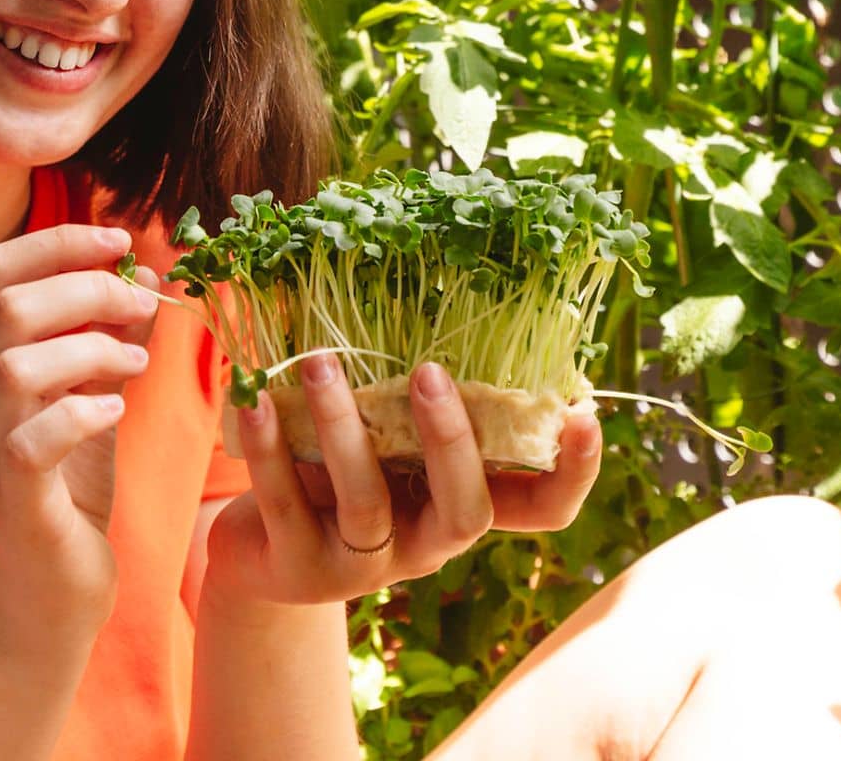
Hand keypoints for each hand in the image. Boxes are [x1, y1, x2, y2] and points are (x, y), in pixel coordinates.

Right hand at [0, 224, 160, 644]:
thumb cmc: (64, 491)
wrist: (42, 599)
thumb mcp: (89, 399)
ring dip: (90, 348)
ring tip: (135, 363)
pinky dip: (81, 411)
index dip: (57, 242)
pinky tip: (115, 409)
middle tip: (142, 301)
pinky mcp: (11, 503)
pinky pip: (31, 440)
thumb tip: (145, 276)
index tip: (120, 241)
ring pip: (16, 366)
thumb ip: (107, 339)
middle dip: (86, 287)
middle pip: (6, 305)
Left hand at [203, 354, 602, 606]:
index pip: (542, 508)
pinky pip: (288, 507)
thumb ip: (408, 389)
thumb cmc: (335, 466)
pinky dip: (272, 450)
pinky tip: (256, 403)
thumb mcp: (383, 432)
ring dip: (344, 428)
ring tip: (321, 363)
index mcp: (459, 501)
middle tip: (429, 373)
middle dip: (453, 442)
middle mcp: (426, 543)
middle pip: (467, 513)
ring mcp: (364, 566)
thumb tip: (431, 269)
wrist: (259, 549)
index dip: (573, 474)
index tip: (583, 415)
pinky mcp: (300, 570)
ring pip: (369, 504)